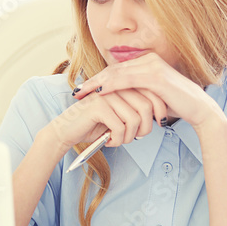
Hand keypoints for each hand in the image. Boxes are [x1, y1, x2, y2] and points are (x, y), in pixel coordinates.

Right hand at [45, 86, 165, 152]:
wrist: (66, 131)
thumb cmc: (94, 125)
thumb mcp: (121, 116)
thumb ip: (137, 110)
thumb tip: (159, 116)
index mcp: (123, 84)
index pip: (152, 94)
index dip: (159, 111)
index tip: (159, 124)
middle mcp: (116, 86)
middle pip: (146, 107)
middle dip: (145, 128)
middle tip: (135, 138)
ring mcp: (106, 94)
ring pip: (134, 119)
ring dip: (129, 137)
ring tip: (119, 140)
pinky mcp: (98, 106)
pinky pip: (120, 127)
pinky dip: (117, 140)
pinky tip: (109, 141)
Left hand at [72, 53, 224, 132]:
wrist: (200, 109)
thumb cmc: (178, 105)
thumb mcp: (153, 97)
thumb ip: (138, 93)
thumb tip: (122, 101)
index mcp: (148, 62)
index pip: (117, 70)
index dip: (98, 80)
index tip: (83, 91)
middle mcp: (149, 59)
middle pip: (114, 69)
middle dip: (93, 81)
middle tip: (76, 92)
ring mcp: (153, 65)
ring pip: (117, 73)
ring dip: (97, 84)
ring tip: (82, 93)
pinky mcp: (156, 76)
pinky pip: (127, 80)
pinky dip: (110, 86)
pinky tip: (98, 93)